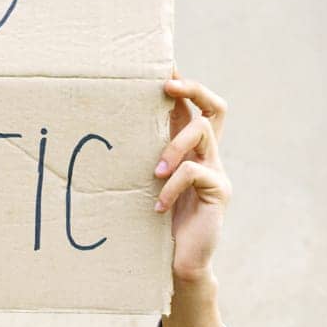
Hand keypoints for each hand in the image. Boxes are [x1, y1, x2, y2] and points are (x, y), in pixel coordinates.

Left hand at [153, 74, 231, 283]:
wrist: (177, 264)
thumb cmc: (152, 223)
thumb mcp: (143, 184)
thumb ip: (139, 158)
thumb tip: (107, 129)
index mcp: (189, 149)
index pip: (194, 105)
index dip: (183, 83)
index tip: (163, 63)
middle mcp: (208, 154)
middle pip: (214, 106)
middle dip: (193, 88)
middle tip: (167, 86)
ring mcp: (217, 171)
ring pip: (202, 133)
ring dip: (173, 146)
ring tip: (154, 173)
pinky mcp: (219, 192)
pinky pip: (195, 173)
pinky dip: (172, 187)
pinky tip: (157, 206)